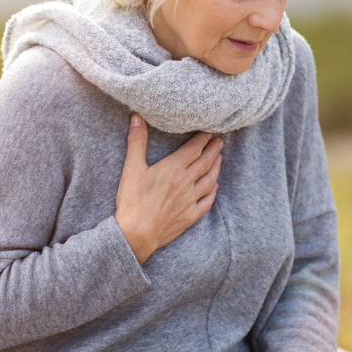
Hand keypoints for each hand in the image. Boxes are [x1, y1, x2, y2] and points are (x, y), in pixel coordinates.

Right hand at [115, 114, 221, 263]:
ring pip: (209, 179)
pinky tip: (214, 187)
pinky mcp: (190, 216)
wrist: (136, 234)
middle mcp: (186, 182)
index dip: (202, 139)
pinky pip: (207, 201)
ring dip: (216, 167)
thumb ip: (137, 141)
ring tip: (220, 158)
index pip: (193, 149)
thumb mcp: (131, 168)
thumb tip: (138, 117)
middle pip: (205, 162)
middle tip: (219, 141)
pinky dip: (212, 192)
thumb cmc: (132, 201)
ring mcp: (190, 200)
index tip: (208, 132)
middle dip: (214, 150)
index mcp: (173, 168)